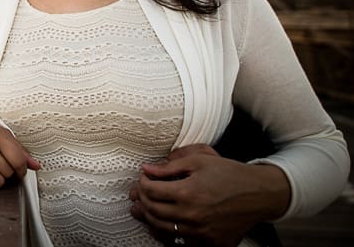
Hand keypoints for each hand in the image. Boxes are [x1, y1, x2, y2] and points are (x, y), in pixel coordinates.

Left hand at [129, 144, 289, 245]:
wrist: (259, 194)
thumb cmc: (230, 173)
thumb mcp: (199, 161)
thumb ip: (170, 166)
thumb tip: (147, 169)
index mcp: (188, 192)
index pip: (151, 191)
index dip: (142, 183)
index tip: (144, 178)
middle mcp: (193, 215)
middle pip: (153, 211)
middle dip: (142, 200)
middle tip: (139, 193)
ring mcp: (202, 233)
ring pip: (163, 229)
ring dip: (150, 218)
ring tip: (143, 210)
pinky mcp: (211, 244)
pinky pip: (181, 243)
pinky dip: (168, 235)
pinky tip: (162, 226)